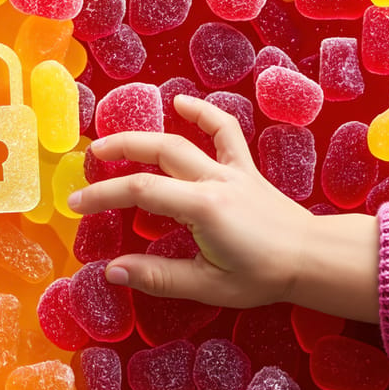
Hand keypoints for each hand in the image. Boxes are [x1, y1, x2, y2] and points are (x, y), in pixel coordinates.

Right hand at [68, 95, 380, 321]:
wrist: (312, 258)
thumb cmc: (263, 276)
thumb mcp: (209, 285)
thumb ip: (159, 276)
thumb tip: (113, 271)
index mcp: (203, 208)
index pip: (141, 191)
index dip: (103, 195)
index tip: (76, 204)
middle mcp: (214, 180)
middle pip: (157, 153)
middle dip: (118, 152)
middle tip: (88, 161)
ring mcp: (231, 170)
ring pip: (182, 140)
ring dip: (146, 135)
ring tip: (115, 137)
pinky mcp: (245, 168)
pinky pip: (225, 131)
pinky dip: (204, 114)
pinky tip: (181, 103)